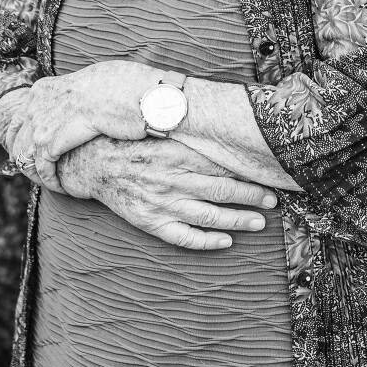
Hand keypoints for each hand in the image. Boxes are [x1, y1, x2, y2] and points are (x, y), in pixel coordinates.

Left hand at [6, 61, 159, 188]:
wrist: (133, 92)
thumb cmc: (124, 88)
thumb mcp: (91, 86)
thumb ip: (76, 98)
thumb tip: (80, 108)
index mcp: (45, 88)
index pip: (19, 117)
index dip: (21, 139)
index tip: (30, 155)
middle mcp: (37, 101)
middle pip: (15, 138)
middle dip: (24, 159)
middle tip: (38, 175)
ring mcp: (40, 119)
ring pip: (24, 155)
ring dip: (36, 174)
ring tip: (51, 183)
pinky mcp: (50, 139)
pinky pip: (41, 167)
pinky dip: (50, 180)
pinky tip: (61, 187)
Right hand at [59, 138, 278, 251]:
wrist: (93, 162)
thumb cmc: (133, 142)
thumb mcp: (162, 130)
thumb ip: (191, 132)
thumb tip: (223, 125)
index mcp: (178, 153)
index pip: (223, 166)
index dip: (249, 173)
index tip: (270, 176)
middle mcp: (173, 179)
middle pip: (222, 191)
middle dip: (252, 196)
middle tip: (272, 200)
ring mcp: (162, 203)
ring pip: (209, 216)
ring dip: (238, 220)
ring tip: (260, 222)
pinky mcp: (150, 221)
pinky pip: (184, 237)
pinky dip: (207, 242)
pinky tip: (226, 241)